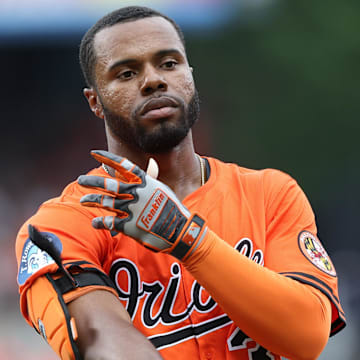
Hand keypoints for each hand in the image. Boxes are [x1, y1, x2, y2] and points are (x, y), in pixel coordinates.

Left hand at [78, 150, 206, 260]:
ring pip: (105, 201)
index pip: (122, 165)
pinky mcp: (128, 225)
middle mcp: (136, 193)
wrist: (179, 230)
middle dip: (92, 181)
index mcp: (145, 182)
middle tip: (81, 180)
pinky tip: (95, 222)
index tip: (94, 153)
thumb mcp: (162, 189)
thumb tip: (152, 161)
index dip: (107, 158)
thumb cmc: (172, 208)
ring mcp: (131, 209)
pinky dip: (99, 222)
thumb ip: (151, 177)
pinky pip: (108, 222)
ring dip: (91, 199)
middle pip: (108, 184)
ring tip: (83, 200)